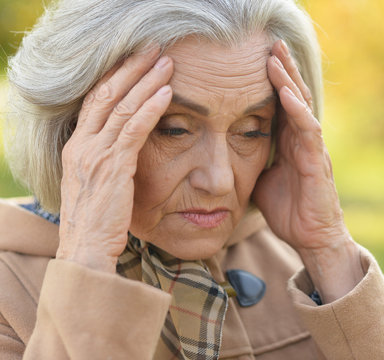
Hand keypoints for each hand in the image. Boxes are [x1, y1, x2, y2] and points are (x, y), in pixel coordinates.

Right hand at [56, 47, 172, 272]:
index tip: (136, 60)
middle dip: (132, 68)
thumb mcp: (97, 185)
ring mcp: (96, 154)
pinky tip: (167, 93)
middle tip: (154, 49)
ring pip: (122, 106)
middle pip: (107, 93)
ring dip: (147, 81)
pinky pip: (134, 130)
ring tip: (167, 62)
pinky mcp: (113, 167)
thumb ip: (108, 161)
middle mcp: (82, 144)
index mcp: (77, 146)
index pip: (95, 100)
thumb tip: (127, 149)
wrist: (85, 250)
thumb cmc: (96, 221)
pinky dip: (151, 108)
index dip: (115, 76)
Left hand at [253, 40, 361, 301]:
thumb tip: (227, 152)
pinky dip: (296, 110)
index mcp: (288, 142)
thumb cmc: (288, 210)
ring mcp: (312, 149)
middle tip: (270, 43)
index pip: (280, 104)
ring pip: (301, 107)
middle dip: (282, 70)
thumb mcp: (261, 180)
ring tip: (276, 57)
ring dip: (289, 81)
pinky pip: (307, 131)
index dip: (271, 80)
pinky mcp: (317, 163)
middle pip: (292, 97)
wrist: (311, 239)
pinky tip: (285, 92)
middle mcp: (302, 140)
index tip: (256, 57)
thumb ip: (251, 161)